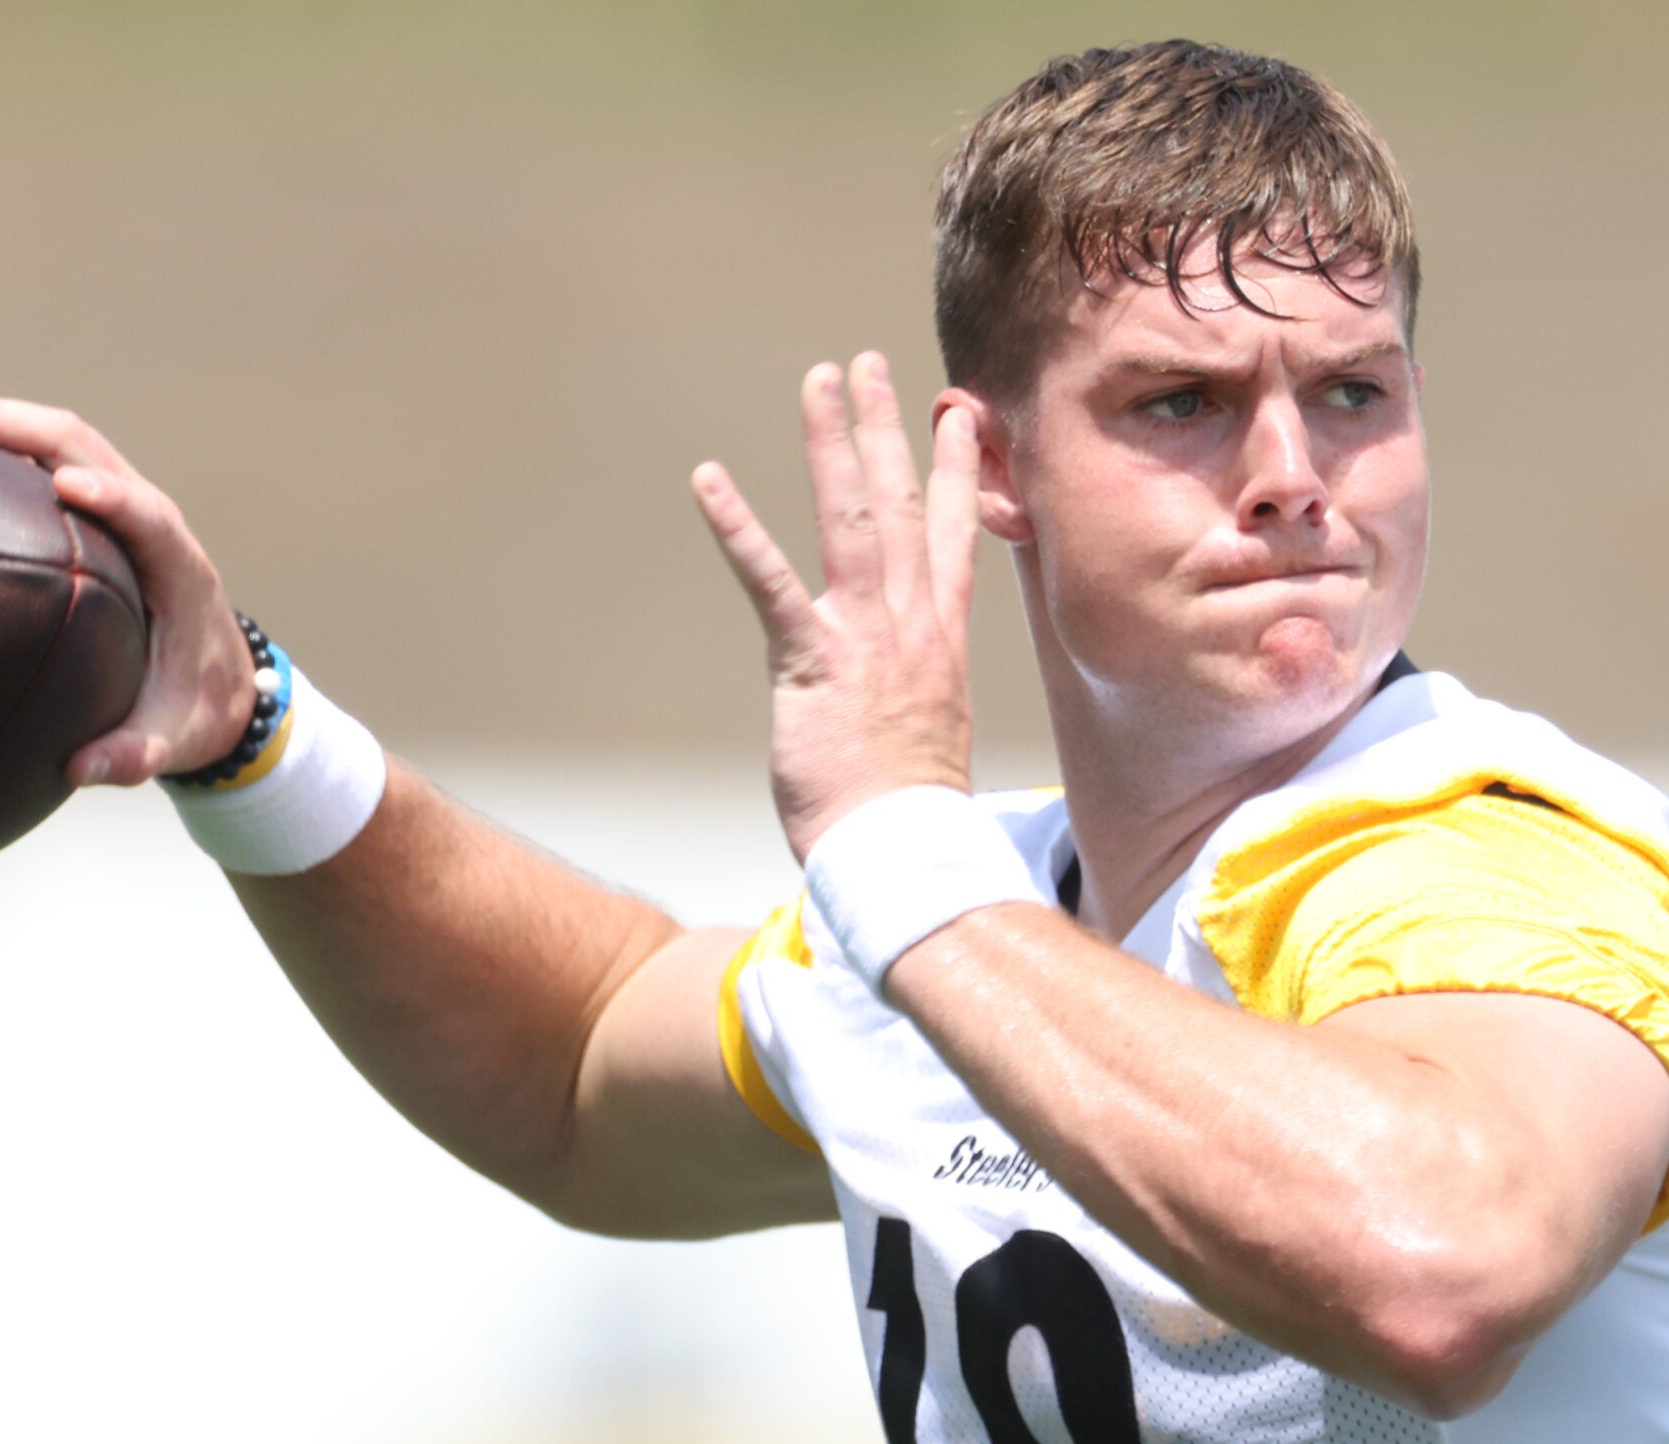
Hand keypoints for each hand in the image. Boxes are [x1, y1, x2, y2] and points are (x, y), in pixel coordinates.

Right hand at [0, 393, 254, 786]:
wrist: (222, 683)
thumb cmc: (196, 708)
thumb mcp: (173, 739)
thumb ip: (133, 756)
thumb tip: (79, 770)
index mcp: (179, 568)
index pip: (150, 515)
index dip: (113, 495)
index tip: (66, 488)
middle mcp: (149, 520)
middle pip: (81, 445)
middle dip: (6, 424)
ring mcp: (118, 503)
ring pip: (54, 437)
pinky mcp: (91, 506)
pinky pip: (36, 458)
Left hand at [692, 352, 982, 862]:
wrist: (906, 853)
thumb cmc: (909, 812)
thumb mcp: (929, 734)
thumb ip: (918, 691)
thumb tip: (911, 694)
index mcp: (941, 638)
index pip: (955, 535)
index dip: (956, 468)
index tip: (958, 414)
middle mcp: (911, 623)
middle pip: (904, 504)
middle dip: (886, 428)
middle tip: (869, 365)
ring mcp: (866, 635)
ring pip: (852, 517)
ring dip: (832, 442)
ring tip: (819, 380)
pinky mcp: (813, 659)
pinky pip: (771, 579)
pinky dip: (738, 526)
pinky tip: (710, 478)